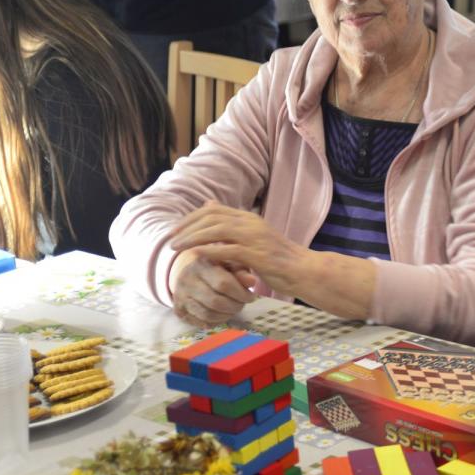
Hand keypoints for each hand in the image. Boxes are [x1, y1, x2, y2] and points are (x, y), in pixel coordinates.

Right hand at [168, 247, 256, 328]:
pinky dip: (216, 321)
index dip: (240, 294)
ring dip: (227, 315)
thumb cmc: (218, 266)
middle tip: (242, 304)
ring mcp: (180, 296)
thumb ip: (242, 272)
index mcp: (201, 264)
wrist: (192, 272)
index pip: (223, 283)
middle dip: (234, 306)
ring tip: (234, 309)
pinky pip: (201, 322)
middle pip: (215, 301)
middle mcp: (186, 279)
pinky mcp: (178, 310)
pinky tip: (223, 314)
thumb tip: (252, 282)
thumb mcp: (231, 263)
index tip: (251, 296)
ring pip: (208, 314)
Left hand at [169, 201, 312, 297]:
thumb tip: (209, 205)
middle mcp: (251, 223)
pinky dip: (209, 251)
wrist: (304, 269)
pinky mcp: (258, 255)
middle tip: (170, 239)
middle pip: (211, 217)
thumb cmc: (278, 258)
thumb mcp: (255, 237)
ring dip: (192, 238)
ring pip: (217, 230)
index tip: (175, 230)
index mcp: (249, 218)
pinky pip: (228, 250)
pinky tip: (196, 256)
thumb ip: (232, 224)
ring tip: (176, 248)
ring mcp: (255, 238)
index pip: (213, 209)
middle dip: (186, 227)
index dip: (190, 218)